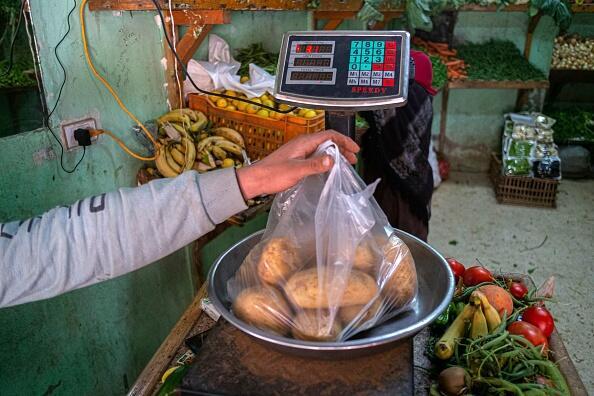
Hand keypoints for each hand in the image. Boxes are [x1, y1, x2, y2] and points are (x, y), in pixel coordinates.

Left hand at [236, 130, 358, 198]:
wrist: (256, 180)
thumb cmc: (273, 174)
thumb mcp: (296, 170)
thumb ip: (315, 164)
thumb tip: (332, 159)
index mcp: (304, 142)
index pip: (330, 135)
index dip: (345, 141)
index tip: (355, 150)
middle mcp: (303, 143)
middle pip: (328, 140)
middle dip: (343, 148)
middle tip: (353, 158)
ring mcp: (299, 150)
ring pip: (323, 148)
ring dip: (335, 154)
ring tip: (344, 163)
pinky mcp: (297, 158)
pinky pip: (316, 155)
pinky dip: (326, 159)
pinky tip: (328, 168)